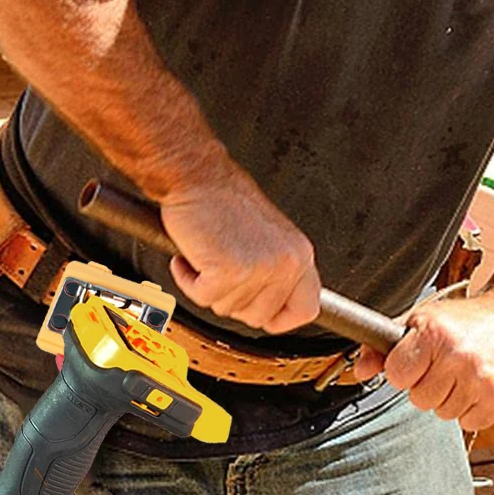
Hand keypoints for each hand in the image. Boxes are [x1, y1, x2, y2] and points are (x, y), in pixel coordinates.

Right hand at [160, 167, 320, 335]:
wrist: (198, 176)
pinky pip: (203, 297)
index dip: (280, 318)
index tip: (262, 313)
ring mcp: (261, 269)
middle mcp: (287, 263)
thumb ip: (278, 270)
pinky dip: (188, 280)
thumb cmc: (225, 201)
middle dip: (233, 300)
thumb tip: (274, 308)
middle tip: (220, 272)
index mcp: (300, 254)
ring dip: (208, 287)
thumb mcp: (270, 237)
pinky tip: (191, 257)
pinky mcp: (230, 271)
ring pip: (228, 309)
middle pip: (260, 317)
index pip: (306, 309)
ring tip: (207, 256)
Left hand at [353, 288, 493, 429]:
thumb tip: (360, 373)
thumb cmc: (469, 319)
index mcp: (434, 333)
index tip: (419, 362)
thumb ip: (385, 346)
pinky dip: (474, 411)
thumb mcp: (424, 320)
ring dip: (452, 399)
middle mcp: (457, 355)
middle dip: (429, 387)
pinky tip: (482, 387)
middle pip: (419, 399)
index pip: (396, 375)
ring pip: (443, 414)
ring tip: (467, 375)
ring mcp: (481, 379)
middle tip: (447, 368)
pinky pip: (469, 423)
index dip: (405, 372)